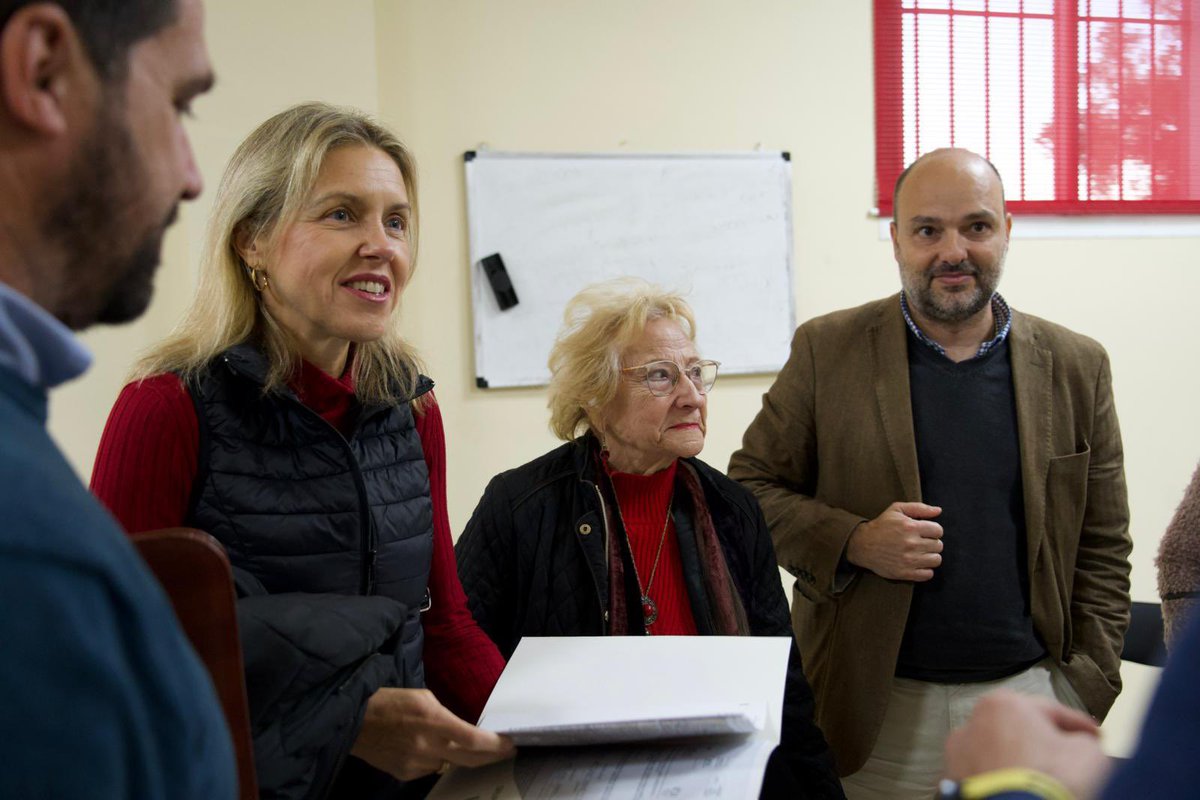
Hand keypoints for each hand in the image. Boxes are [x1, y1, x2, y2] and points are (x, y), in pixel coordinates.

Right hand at [350, 687, 515, 780]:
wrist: (354, 721)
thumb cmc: (389, 701)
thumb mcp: (423, 697)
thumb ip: (445, 716)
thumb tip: (462, 730)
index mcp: (434, 721)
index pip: (474, 741)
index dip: (496, 746)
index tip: (511, 744)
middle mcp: (428, 746)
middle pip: (470, 759)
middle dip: (491, 756)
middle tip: (505, 751)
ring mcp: (417, 764)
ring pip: (450, 764)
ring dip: (460, 756)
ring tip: (461, 744)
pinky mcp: (405, 774)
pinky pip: (431, 769)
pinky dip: (436, 759)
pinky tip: (427, 747)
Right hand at [846, 501, 942, 580]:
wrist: (862, 545)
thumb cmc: (881, 526)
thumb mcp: (897, 510)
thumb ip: (919, 508)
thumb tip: (939, 510)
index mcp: (910, 527)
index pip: (938, 531)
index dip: (933, 530)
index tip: (925, 532)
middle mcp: (911, 544)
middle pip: (938, 546)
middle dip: (931, 543)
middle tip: (921, 542)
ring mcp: (908, 560)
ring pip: (936, 560)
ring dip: (930, 556)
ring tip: (920, 553)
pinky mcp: (905, 573)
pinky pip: (928, 574)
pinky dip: (925, 570)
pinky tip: (917, 563)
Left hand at [944, 689, 1110, 799]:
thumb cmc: (1048, 780)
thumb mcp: (1088, 753)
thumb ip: (1085, 740)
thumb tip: (1082, 744)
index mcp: (1004, 703)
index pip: (1051, 711)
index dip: (1080, 726)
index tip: (1095, 738)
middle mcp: (974, 721)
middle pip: (1022, 731)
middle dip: (1046, 744)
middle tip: (1072, 758)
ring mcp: (960, 753)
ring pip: (1002, 754)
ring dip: (1023, 762)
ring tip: (1046, 780)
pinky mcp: (955, 780)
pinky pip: (989, 776)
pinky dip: (1005, 781)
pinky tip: (1024, 791)